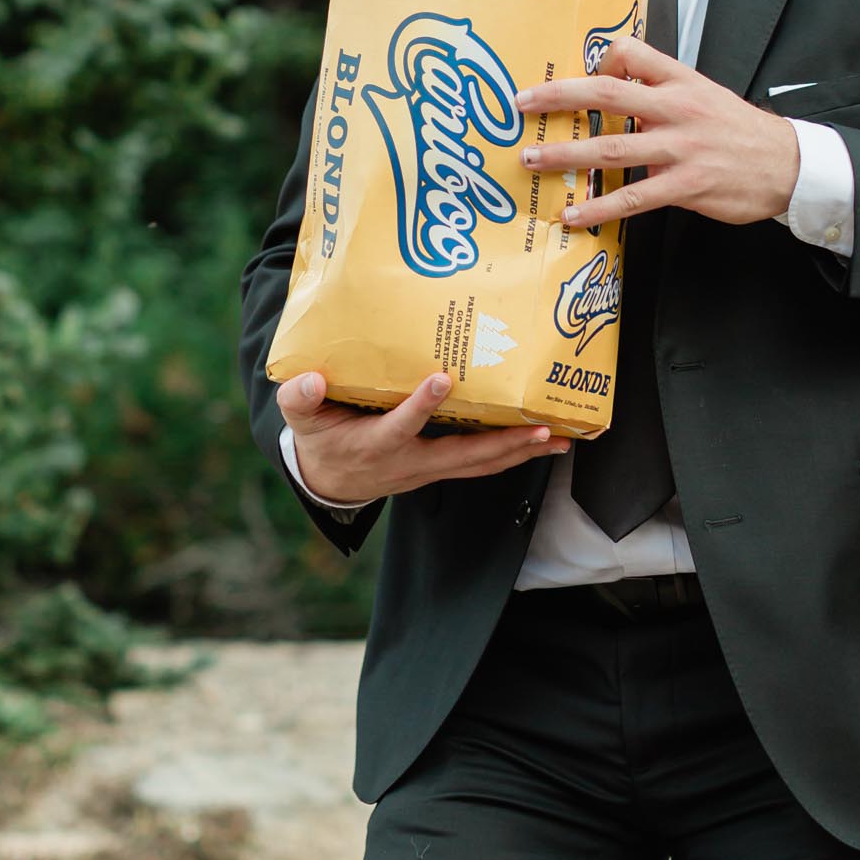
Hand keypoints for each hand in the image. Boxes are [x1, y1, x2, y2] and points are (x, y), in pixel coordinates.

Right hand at [277, 370, 570, 505]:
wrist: (329, 480)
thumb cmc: (319, 439)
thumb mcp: (301, 419)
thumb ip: (300, 397)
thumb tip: (310, 379)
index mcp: (375, 445)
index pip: (399, 426)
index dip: (420, 406)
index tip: (442, 379)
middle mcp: (409, 461)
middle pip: (463, 456)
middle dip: (504, 443)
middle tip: (542, 428)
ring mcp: (429, 468)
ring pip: (480, 464)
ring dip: (521, 452)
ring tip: (559, 438)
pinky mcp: (440, 467)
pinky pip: (481, 463)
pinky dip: (512, 454)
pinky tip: (541, 442)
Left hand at [514, 36, 799, 229]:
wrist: (787, 165)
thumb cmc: (739, 130)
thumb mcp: (704, 93)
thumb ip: (661, 88)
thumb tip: (612, 88)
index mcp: (680, 81)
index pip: (630, 53)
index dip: (598, 61)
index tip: (578, 77)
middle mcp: (676, 109)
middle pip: (608, 95)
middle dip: (559, 98)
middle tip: (523, 104)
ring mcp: (680, 148)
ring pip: (612, 147)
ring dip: (566, 154)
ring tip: (533, 160)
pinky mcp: (686, 185)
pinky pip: (633, 196)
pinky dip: (599, 206)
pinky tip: (574, 214)